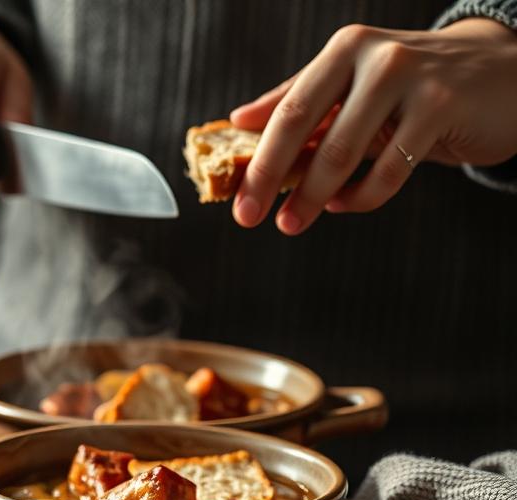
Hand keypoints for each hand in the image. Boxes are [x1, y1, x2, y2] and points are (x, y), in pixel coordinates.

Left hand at [230, 18, 516, 234]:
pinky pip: (390, 168)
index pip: (288, 109)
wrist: (502, 72)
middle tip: (251, 219)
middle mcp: (374, 56)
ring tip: (293, 222)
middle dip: (272, 179)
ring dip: (314, 197)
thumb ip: (300, 99)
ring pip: (346, 152)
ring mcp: (409, 78)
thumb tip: (238, 120)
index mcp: (344, 49)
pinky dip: (363, 195)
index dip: (259, 157)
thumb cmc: (416, 85)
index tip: (239, 199)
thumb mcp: (355, 84)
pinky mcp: (442, 106)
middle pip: (307, 128)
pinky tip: (346, 203)